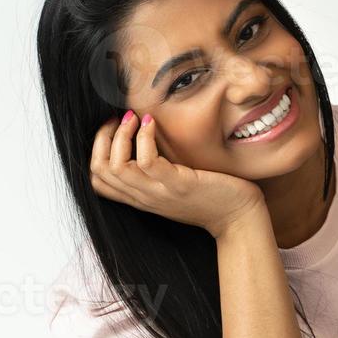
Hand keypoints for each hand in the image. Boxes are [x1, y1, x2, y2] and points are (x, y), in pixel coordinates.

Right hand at [91, 111, 264, 238]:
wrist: (241, 219)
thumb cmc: (213, 197)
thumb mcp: (175, 187)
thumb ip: (157, 174)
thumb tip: (143, 142)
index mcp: (142, 199)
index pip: (98, 181)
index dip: (97, 151)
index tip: (112, 130)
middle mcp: (146, 198)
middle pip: (100, 171)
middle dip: (102, 138)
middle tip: (119, 118)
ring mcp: (161, 193)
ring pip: (117, 166)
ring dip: (120, 135)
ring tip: (134, 117)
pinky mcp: (180, 186)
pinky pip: (147, 162)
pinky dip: (144, 137)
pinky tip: (153, 123)